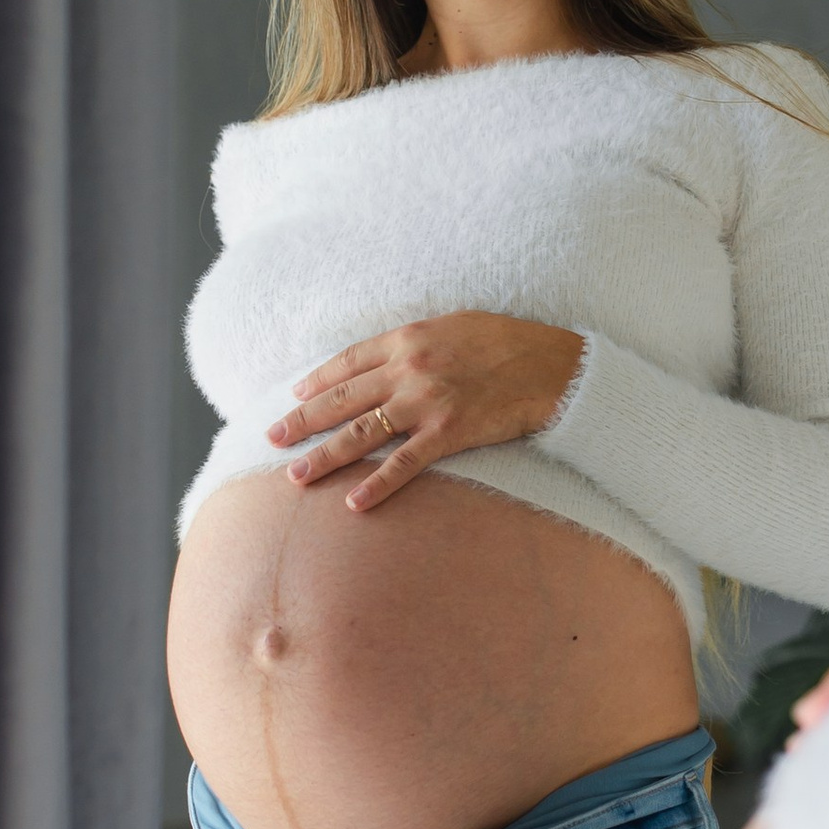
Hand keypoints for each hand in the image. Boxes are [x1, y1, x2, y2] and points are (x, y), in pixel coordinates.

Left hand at [268, 315, 585, 511]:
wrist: (556, 366)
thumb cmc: (510, 342)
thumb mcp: (456, 326)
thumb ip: (418, 342)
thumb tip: (388, 357)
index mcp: (409, 338)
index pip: (348, 362)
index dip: (317, 381)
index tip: (294, 397)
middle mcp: (409, 368)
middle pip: (342, 399)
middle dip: (303, 421)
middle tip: (272, 438)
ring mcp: (427, 402)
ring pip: (361, 433)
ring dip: (324, 456)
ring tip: (295, 477)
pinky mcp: (450, 433)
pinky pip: (404, 463)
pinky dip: (377, 484)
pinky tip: (353, 502)